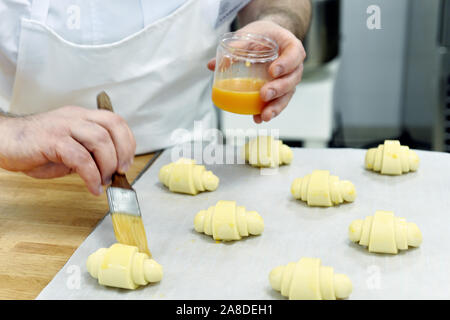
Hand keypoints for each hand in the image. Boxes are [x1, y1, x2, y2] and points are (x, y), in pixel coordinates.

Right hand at [0, 106, 135, 194]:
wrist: (2, 141)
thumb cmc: (35, 147)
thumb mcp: (68, 150)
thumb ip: (88, 155)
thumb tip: (109, 170)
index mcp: (82, 117)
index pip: (115, 121)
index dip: (127, 141)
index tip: (127, 162)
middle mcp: (75, 117)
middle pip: (112, 126)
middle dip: (122, 152)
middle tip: (120, 173)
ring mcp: (63, 126)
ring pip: (99, 140)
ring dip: (108, 165)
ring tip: (105, 182)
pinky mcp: (51, 140)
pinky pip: (80, 157)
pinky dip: (91, 176)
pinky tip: (92, 187)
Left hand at [207, 20, 305, 122]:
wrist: (270, 40)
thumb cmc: (263, 35)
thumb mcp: (250, 34)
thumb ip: (236, 47)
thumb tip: (212, 65)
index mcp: (291, 47)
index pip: (295, 54)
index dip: (286, 64)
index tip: (273, 71)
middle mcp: (294, 66)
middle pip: (292, 79)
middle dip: (278, 89)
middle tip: (264, 94)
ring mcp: (288, 80)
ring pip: (287, 95)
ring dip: (275, 107)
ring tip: (264, 115)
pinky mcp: (281, 91)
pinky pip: (277, 102)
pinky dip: (268, 111)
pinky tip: (257, 118)